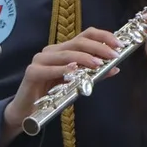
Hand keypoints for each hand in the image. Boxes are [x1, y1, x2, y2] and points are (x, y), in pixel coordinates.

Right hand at [2, 27, 121, 142]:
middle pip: (78, 42)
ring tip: (98, 64)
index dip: (103, 37)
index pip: (85, 35)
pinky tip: (75, 72)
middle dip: (98, 48)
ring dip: (84, 58)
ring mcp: (40, 60)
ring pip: (66, 54)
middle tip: (113, 55)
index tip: (119, 44)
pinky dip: (63, 70)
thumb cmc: (52, 95)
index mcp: (63, 50)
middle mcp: (51, 51)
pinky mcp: (32, 72)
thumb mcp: (77, 83)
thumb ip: (93, 75)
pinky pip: (49, 69)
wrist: (27, 110)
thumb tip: (115, 68)